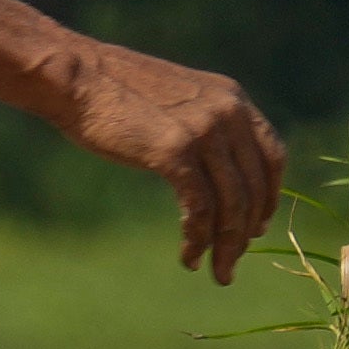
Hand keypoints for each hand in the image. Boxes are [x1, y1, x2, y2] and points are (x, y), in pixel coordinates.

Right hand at [72, 48, 286, 280]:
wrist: (76, 76)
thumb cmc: (116, 92)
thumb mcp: (177, 100)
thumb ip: (204, 126)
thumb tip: (217, 172)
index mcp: (232, 97)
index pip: (272, 155)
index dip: (270, 196)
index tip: (257, 227)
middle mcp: (228, 112)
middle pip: (256, 187)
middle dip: (246, 232)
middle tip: (231, 262)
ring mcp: (204, 130)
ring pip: (233, 204)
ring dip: (227, 246)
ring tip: (217, 272)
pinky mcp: (175, 151)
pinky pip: (200, 209)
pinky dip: (198, 240)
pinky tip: (188, 257)